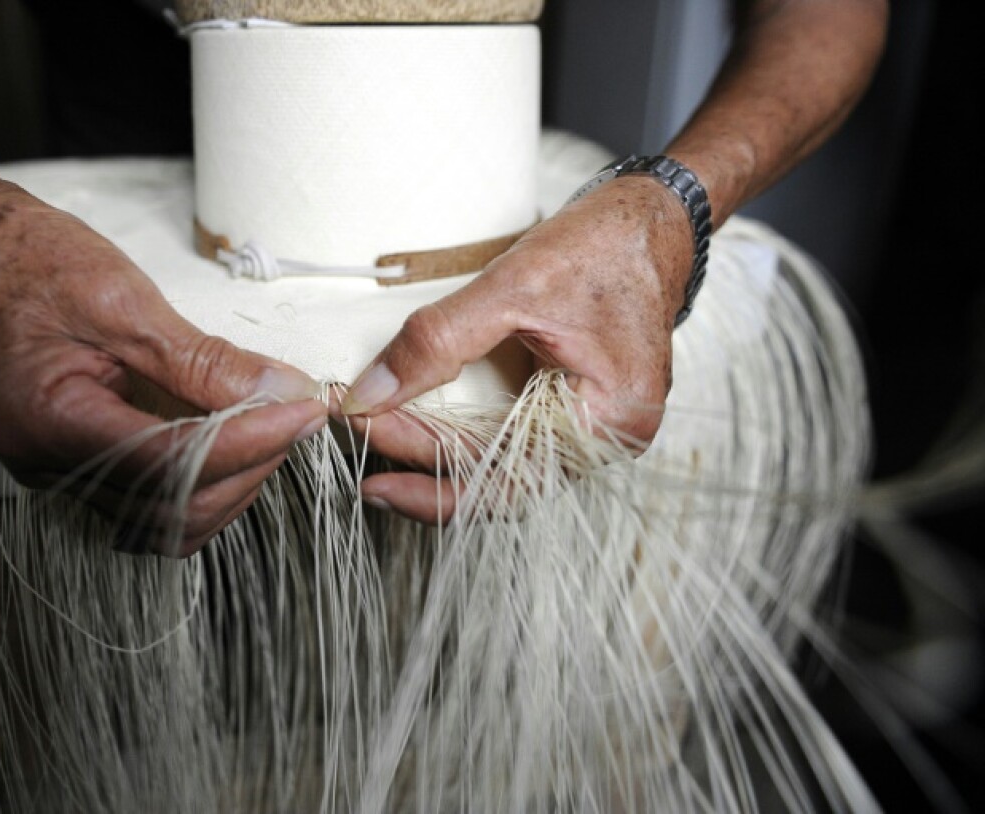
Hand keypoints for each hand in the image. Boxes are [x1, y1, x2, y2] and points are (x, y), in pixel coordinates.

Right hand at [0, 182, 325, 555]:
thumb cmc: (35, 262)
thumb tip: (281, 390)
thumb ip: (204, 358)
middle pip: (174, 507)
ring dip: (232, 482)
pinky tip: (231, 441)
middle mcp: (46, 463)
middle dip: (249, 466)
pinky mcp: (78, 469)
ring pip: (168, 522)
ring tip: (268, 424)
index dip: (250, 443)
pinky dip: (203, 483)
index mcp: (47, 418)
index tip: (303, 411)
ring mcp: (59, 473)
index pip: (170, 463)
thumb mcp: (123, 299)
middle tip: (294, 412)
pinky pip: (152, 504)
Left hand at [337, 177, 693, 522]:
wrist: (651, 221)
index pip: (496, 474)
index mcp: (606, 422)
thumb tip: (370, 392)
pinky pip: (509, 440)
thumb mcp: (511, 287)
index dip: (418, 462)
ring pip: (497, 466)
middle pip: (493, 480)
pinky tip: (415, 420)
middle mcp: (604, 442)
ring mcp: (591, 431)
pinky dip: (460, 432)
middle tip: (351, 432)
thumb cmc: (601, 246)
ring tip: (372, 431)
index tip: (357, 428)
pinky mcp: (574, 413)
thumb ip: (437, 342)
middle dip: (416, 460)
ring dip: (433, 451)